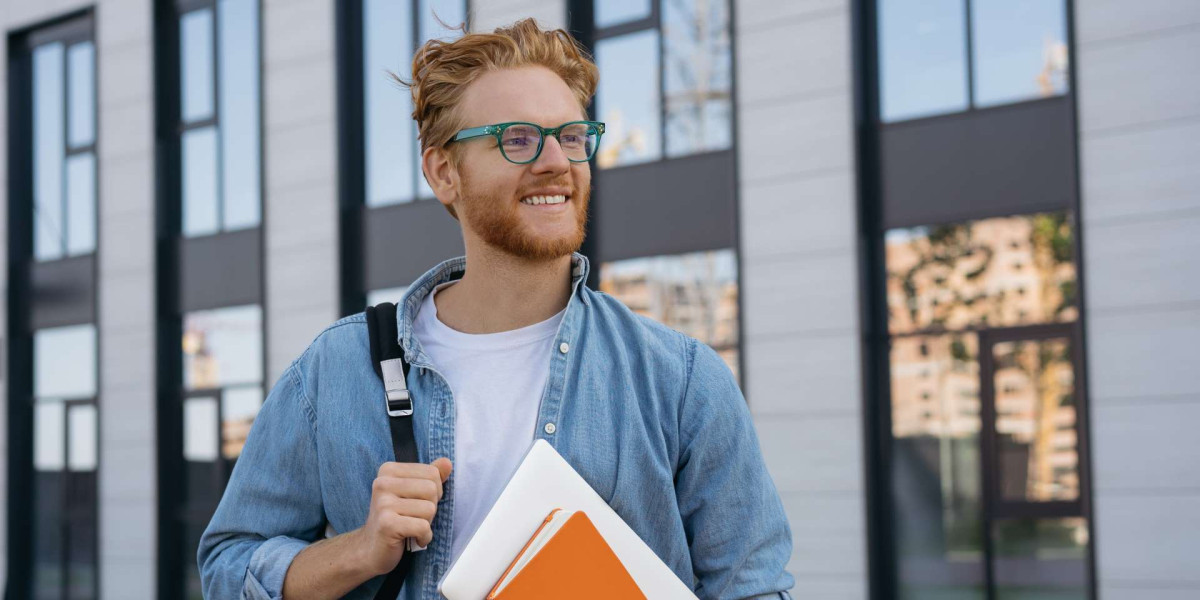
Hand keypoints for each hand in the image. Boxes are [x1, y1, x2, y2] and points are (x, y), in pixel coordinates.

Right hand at [354, 457, 451, 576]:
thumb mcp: (412, 493)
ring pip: (430, 509)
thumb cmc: (395, 519)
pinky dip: (424, 537)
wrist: (370, 549)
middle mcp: (383, 483)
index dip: (434, 491)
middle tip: (414, 517)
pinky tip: (414, 539)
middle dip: (431, 507)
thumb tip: (447, 462)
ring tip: (411, 527)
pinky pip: (423, 527)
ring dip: (427, 523)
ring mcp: (383, 504)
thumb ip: (430, 477)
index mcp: (388, 470)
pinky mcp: (387, 524)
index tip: (417, 502)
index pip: (432, 472)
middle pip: (432, 489)